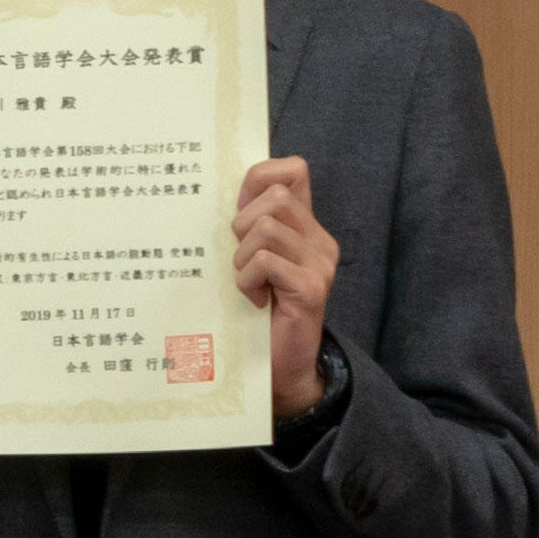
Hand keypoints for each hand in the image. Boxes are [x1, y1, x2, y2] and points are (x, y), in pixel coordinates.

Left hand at [233, 157, 341, 417]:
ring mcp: (319, 263)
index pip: (293, 170)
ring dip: (242, 257)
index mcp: (305, 228)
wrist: (282, 367)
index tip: (238, 210)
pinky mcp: (310, 288)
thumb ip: (245, 231)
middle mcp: (318, 240)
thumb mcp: (248, 263)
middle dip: (242, 223)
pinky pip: (266, 261)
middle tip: (239, 259)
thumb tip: (219, 198)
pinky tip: (252, 300)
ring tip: (246, 283)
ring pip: (267, 227)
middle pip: (276, 196)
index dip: (260, 178)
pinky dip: (247, 280)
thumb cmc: (257, 314)